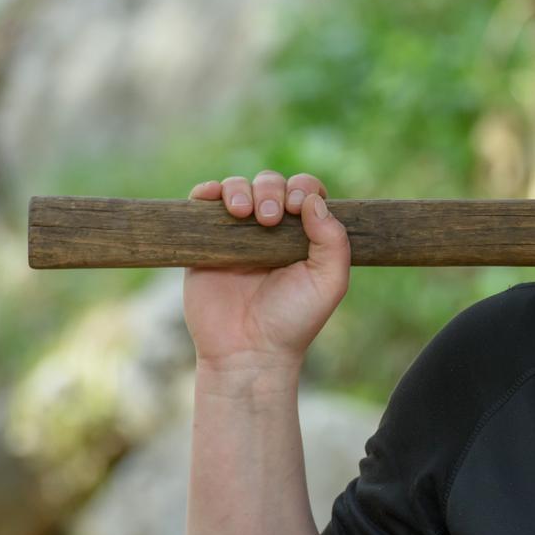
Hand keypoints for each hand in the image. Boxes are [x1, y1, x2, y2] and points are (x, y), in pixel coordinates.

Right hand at [182, 171, 349, 370]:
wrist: (247, 350)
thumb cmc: (293, 320)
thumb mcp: (328, 282)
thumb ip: (333, 241)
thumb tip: (313, 200)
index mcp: (304, 235)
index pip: (305, 192)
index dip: (302, 189)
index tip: (297, 208)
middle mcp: (270, 230)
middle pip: (271, 183)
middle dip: (271, 190)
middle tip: (269, 220)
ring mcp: (236, 234)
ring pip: (237, 187)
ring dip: (240, 189)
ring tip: (243, 214)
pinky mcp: (204, 242)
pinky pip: (201, 203)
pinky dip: (206, 192)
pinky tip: (211, 198)